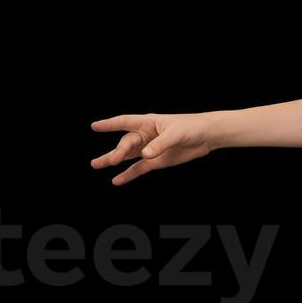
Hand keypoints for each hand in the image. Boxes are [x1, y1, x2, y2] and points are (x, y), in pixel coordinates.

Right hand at [88, 111, 218, 185]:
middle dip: (117, 151)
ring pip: (127, 155)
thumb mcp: (176, 133)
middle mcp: (145, 135)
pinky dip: (128, 175)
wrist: (206, 136)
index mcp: (148, 122)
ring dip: (113, 160)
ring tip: (96, 164)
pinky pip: (138, 168)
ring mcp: (149, 149)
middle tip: (111, 161)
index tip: (95, 126)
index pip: (125, 122)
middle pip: (127, 143)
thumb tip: (145, 155)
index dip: (110, 124)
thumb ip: (160, 144)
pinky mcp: (156, 161)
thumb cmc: (191, 127)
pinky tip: (116, 180)